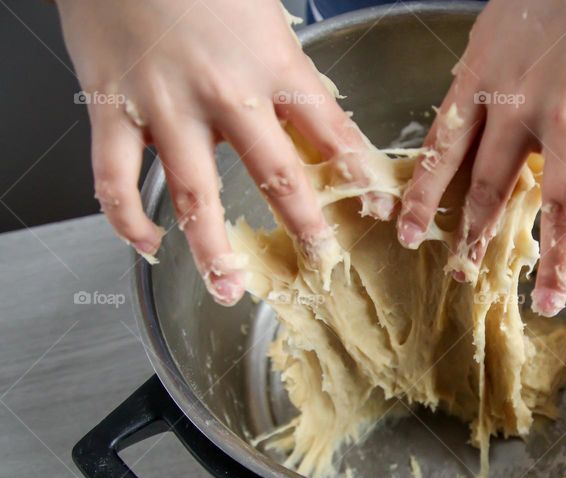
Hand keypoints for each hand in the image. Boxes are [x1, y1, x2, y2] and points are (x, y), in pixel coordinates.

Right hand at [57, 0, 391, 304]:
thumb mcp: (265, 15)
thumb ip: (285, 67)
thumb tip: (312, 114)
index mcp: (273, 63)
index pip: (332, 131)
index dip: (359, 174)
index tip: (378, 206)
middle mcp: (225, 93)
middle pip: (276, 175)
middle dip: (303, 225)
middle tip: (320, 260)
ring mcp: (166, 107)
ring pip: (194, 196)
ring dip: (212, 251)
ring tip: (229, 287)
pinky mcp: (111, 109)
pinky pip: (115, 180)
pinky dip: (127, 220)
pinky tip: (147, 245)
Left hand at [396, 0, 565, 315]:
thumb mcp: (505, 19)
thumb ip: (495, 62)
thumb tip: (487, 87)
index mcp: (483, 76)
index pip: (443, 148)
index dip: (425, 193)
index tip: (409, 230)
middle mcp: (517, 108)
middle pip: (489, 186)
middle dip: (475, 234)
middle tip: (463, 272)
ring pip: (555, 207)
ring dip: (552, 262)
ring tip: (545, 303)